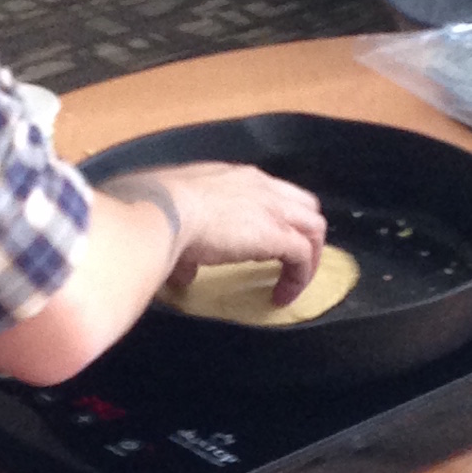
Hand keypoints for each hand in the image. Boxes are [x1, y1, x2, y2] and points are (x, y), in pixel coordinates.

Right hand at [130, 160, 326, 306]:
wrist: (162, 210)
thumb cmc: (157, 209)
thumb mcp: (172, 219)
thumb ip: (184, 244)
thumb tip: (182, 271)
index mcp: (233, 176)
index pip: (269, 191)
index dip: (274, 216)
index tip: (264, 241)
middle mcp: (260, 185)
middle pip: (303, 204)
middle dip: (303, 231)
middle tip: (291, 258)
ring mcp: (273, 208)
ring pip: (314, 227)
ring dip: (309, 255)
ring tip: (295, 281)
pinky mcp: (278, 235)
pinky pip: (303, 256)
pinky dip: (299, 277)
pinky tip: (283, 296)